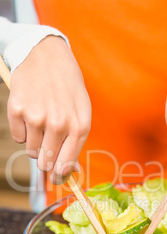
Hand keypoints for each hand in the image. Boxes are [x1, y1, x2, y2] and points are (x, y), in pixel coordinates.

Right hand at [8, 36, 90, 183]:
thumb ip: (76, 143)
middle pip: (46, 163)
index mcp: (79, 126)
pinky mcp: (18, 110)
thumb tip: (70, 172)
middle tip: (48, 144)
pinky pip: (18, 137)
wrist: (47, 56)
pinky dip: (23, 130)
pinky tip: (31, 112)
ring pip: (31, 151)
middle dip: (46, 158)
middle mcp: (59, 124)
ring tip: (42, 121)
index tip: (56, 177)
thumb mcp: (81, 113)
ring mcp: (36, 117)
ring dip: (35, 142)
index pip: (66, 165)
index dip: (59, 175)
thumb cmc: (68, 87)